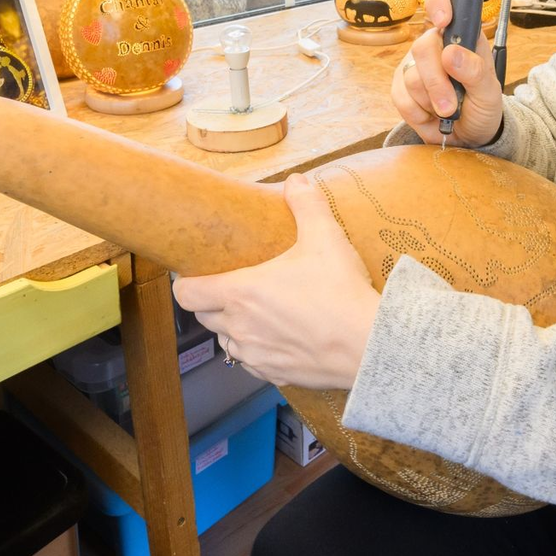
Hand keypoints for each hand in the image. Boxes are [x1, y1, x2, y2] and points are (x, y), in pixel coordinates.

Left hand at [172, 173, 379, 389]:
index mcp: (240, 292)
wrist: (369, 344)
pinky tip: (277, 338)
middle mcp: (239, 327)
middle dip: (211, 302)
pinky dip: (255, 350)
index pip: (187, 294)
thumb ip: (306, 204)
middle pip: (203, 317)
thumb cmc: (341, 292)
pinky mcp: (274, 375)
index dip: (185, 282)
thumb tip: (297, 181)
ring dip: (232, 327)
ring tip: (255, 313)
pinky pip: (250, 363)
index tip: (194, 273)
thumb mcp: (325, 237)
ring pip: (226, 341)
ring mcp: (256, 354)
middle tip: (231, 286)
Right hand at [391, 0, 502, 146]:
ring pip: (411, 77)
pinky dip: (419, 114)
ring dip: (432, 102)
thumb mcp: (489, 92)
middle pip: (423, 48)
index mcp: (462, 35)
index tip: (443, 21)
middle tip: (451, 107)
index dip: (439, 2)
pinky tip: (432, 116)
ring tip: (448, 112)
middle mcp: (435, 45)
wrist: (469, 136)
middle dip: (437, 82)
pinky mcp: (400, 87)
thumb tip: (451, 54)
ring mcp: (414, 65)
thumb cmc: (482, 106)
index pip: (445, 1)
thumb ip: (476, 72)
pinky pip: (401, 98)